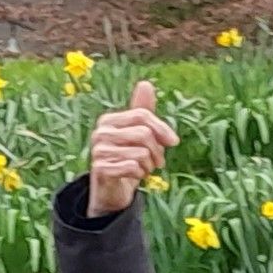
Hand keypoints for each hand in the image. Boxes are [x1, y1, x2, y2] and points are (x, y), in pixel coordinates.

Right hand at [85, 79, 176, 216]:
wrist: (112, 189)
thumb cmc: (128, 158)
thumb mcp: (139, 134)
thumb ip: (143, 112)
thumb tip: (145, 84)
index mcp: (109, 120)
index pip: (142, 116)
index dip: (162, 128)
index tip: (174, 142)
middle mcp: (100, 133)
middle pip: (144, 133)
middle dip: (158, 150)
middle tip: (158, 162)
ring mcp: (98, 151)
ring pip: (141, 153)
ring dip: (149, 165)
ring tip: (144, 169)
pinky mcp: (100, 169)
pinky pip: (132, 167)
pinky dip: (140, 174)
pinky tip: (135, 176)